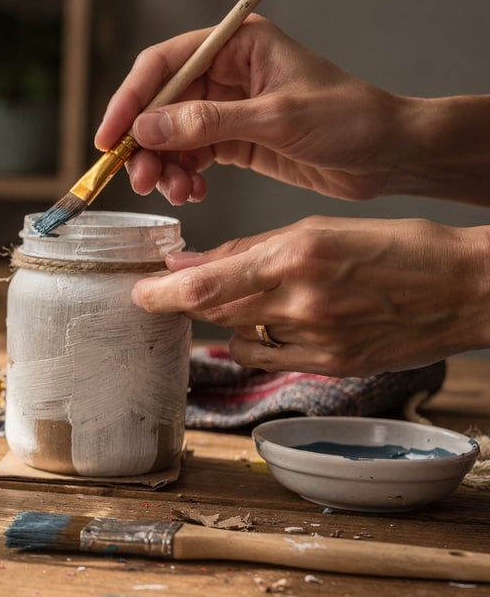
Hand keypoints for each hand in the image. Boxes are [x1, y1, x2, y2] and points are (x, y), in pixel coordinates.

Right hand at [95, 15, 414, 205]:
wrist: (391, 155)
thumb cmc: (350, 120)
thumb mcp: (276, 118)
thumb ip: (208, 123)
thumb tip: (147, 129)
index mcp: (237, 45)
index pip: (164, 65)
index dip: (130, 100)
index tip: (111, 138)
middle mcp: (227, 72)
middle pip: (159, 105)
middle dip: (145, 144)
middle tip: (141, 179)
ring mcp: (227, 108)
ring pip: (170, 136)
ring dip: (164, 167)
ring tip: (175, 192)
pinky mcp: (234, 141)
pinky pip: (190, 158)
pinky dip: (184, 178)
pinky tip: (193, 193)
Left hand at [130, 216, 489, 376]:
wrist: (467, 288)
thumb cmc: (399, 247)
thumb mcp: (320, 230)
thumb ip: (253, 249)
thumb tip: (192, 262)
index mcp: (296, 255)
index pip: (205, 284)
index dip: (161, 292)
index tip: (139, 290)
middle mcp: (301, 301)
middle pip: (214, 312)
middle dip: (183, 304)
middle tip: (164, 295)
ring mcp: (316, 340)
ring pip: (239, 336)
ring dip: (226, 322)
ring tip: (244, 300)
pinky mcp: (331, 366)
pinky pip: (270, 358)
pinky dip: (257, 342)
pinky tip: (268, 325)